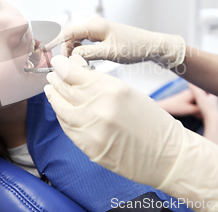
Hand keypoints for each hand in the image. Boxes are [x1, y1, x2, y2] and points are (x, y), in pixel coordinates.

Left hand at [44, 55, 217, 211]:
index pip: (73, 72)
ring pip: (60, 108)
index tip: (59, 61)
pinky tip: (60, 108)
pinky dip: (61, 115)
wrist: (167, 155)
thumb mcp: (127, 92)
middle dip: (56, 79)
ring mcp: (90, 129)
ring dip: (54, 96)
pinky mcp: (88, 147)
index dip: (62, 65)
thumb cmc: (152, 122)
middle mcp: (97, 107)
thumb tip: (77, 76)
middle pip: (64, 88)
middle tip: (53, 74)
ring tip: (51, 89)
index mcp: (111, 89)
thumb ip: (100, 84)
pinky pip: (67, 127)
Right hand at [45, 17, 185, 68]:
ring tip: (76, 66)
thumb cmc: (133, 48)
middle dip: (64, 51)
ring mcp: (98, 31)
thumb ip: (89, 54)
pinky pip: (85, 44)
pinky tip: (85, 63)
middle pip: (70, 37)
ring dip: (73, 53)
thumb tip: (71, 57)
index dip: (53, 40)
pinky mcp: (102, 38)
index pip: (68, 32)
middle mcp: (94, 26)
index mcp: (95, 26)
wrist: (151, 46)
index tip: (42, 48)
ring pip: (77, 42)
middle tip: (64, 67)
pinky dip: (81, 53)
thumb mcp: (110, 53)